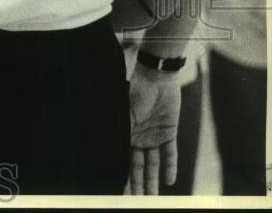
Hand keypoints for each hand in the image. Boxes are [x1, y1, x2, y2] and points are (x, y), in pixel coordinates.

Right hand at [128, 65, 180, 193]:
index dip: (123, 176)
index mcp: (126, 133)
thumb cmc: (137, 92)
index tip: (121, 192)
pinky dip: (169, 166)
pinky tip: (169, 181)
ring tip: (153, 197)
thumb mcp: (126, 113)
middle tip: (138, 201)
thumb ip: (122, 131)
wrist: (157, 78)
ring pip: (153, 164)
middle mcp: (139, 137)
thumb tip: (109, 148)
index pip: (124, 160)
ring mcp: (154, 136)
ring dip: (153, 180)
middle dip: (137, 184)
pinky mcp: (169, 132)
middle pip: (138, 166)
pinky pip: (170, 153)